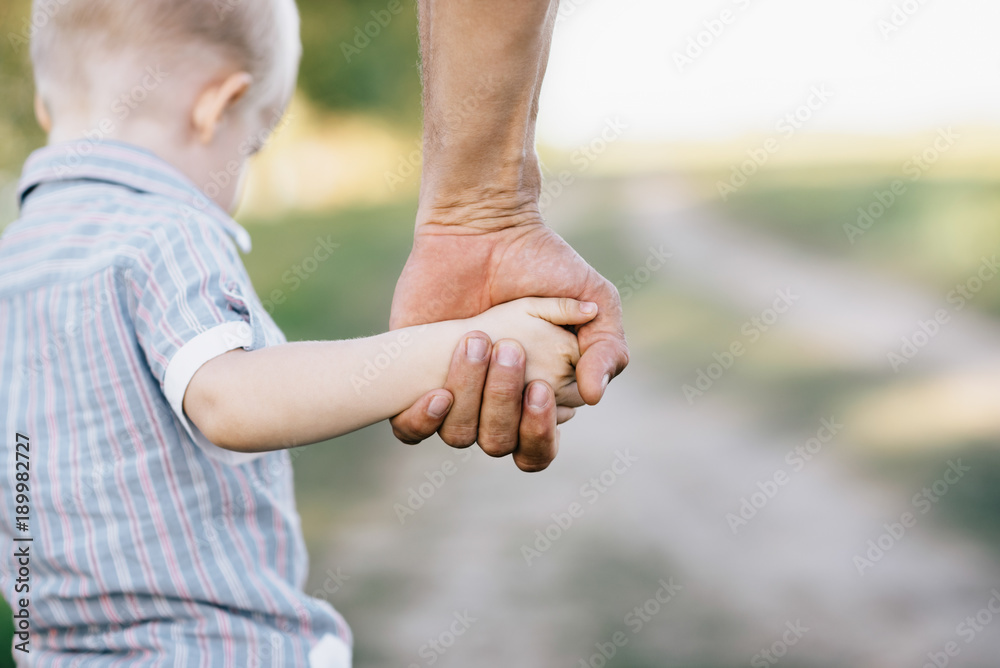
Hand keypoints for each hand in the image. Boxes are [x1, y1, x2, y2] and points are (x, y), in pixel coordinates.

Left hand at [389, 221, 627, 461]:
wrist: (484, 226)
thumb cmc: (542, 263)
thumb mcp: (594, 300)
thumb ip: (607, 350)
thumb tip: (594, 397)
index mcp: (536, 397)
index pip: (536, 448)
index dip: (538, 430)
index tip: (539, 387)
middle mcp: (494, 404)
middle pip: (498, 443)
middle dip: (503, 404)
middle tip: (508, 350)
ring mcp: (453, 393)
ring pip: (458, 435)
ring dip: (470, 396)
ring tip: (477, 341)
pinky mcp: (411, 378)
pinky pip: (410, 429)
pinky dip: (422, 421)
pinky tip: (436, 393)